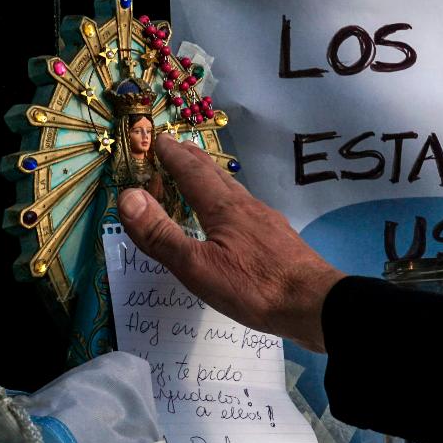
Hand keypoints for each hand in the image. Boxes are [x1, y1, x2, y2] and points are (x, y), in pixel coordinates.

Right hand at [117, 135, 345, 351]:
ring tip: (200, 176)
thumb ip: (161, 234)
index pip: (192, 172)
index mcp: (223, 208)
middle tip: (175, 147)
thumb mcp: (197, 267)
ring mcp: (266, 221)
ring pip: (233, 190)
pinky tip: (235, 217)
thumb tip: (128, 196)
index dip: (172, 156)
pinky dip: (229, 200)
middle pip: (215, 175)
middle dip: (191, 159)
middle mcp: (246, 206)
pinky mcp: (278, 238)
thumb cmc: (254, 286)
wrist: (314, 303)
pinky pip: (247, 208)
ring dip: (212, 178)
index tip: (156, 139)